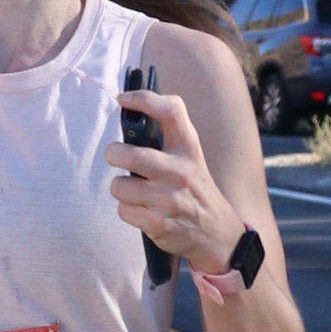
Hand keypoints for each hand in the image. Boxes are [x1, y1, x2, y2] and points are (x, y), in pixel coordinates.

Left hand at [106, 92, 247, 276]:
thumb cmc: (193, 187)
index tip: (123, 99)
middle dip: (113, 154)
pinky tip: (144, 210)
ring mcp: (169, 199)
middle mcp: (180, 171)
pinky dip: (127, 210)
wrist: (216, 232)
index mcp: (188, 148)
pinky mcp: (158, 223)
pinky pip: (123, 210)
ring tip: (136, 191)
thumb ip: (166, 137)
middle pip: (131, 155)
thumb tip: (127, 114)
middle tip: (114, 155)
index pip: (171, 111)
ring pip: (120, 186)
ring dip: (121, 188)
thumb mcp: (190, 156)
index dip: (143, 99)